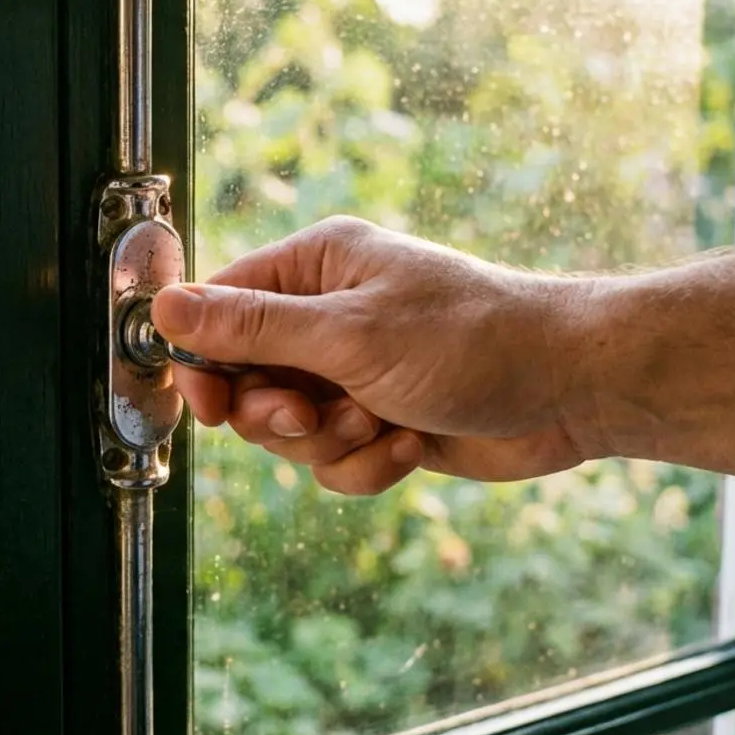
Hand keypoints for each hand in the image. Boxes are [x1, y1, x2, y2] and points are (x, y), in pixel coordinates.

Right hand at [152, 216, 595, 495]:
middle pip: (246, 383)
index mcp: (315, 268)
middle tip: (311, 416)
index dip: (206, 364)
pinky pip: (334, 462)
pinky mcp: (380, 421)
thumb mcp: (348, 334)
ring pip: (289, 434)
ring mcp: (354, 372)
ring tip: (381, 423)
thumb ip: (250, 328)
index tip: (214, 406)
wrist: (570, 389)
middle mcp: (328, 316)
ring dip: (331, 444)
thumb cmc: (470, 339)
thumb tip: (164, 309)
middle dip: (280, 416)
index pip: (220, 310)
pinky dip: (366, 466)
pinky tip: (410, 446)